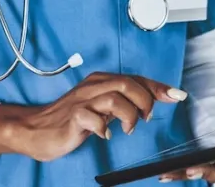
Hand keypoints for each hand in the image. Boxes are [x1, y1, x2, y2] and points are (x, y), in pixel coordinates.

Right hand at [0, 72, 187, 162]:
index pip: (135, 78)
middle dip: (145, 101)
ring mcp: (82, 101)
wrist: (36, 129)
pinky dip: (105, 128)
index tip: (178, 95)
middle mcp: (92, 87)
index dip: (158, 87)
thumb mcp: (101, 108)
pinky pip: (94, 118)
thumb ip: (123, 103)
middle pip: (128, 83)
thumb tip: (153, 102)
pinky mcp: (73, 117)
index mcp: (100, 81)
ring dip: (129, 114)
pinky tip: (105, 135)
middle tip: (146, 118)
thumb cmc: (70, 120)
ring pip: (115, 97)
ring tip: (128, 128)